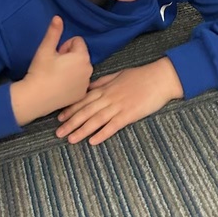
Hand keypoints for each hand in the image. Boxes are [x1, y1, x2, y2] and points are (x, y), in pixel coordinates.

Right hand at [10, 16, 91, 125]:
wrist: (35, 98)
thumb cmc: (40, 71)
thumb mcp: (46, 49)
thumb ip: (54, 32)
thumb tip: (58, 17)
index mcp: (82, 57)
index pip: (77, 41)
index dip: (64, 46)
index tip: (56, 55)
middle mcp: (89, 70)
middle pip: (80, 55)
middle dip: (69, 57)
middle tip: (55, 65)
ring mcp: (86, 84)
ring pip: (80, 68)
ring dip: (71, 68)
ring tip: (56, 76)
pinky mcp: (81, 95)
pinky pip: (79, 82)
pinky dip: (72, 82)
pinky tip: (60, 86)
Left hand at [56, 57, 182, 145]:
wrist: (159, 78)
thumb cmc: (140, 76)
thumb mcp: (118, 74)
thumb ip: (102, 82)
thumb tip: (89, 86)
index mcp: (105, 88)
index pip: (84, 100)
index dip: (71, 109)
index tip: (59, 117)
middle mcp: (108, 97)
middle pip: (86, 111)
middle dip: (71, 122)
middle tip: (58, 132)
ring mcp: (118, 106)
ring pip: (96, 120)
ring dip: (82, 130)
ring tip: (70, 139)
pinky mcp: (129, 114)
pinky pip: (113, 125)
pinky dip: (102, 133)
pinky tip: (92, 141)